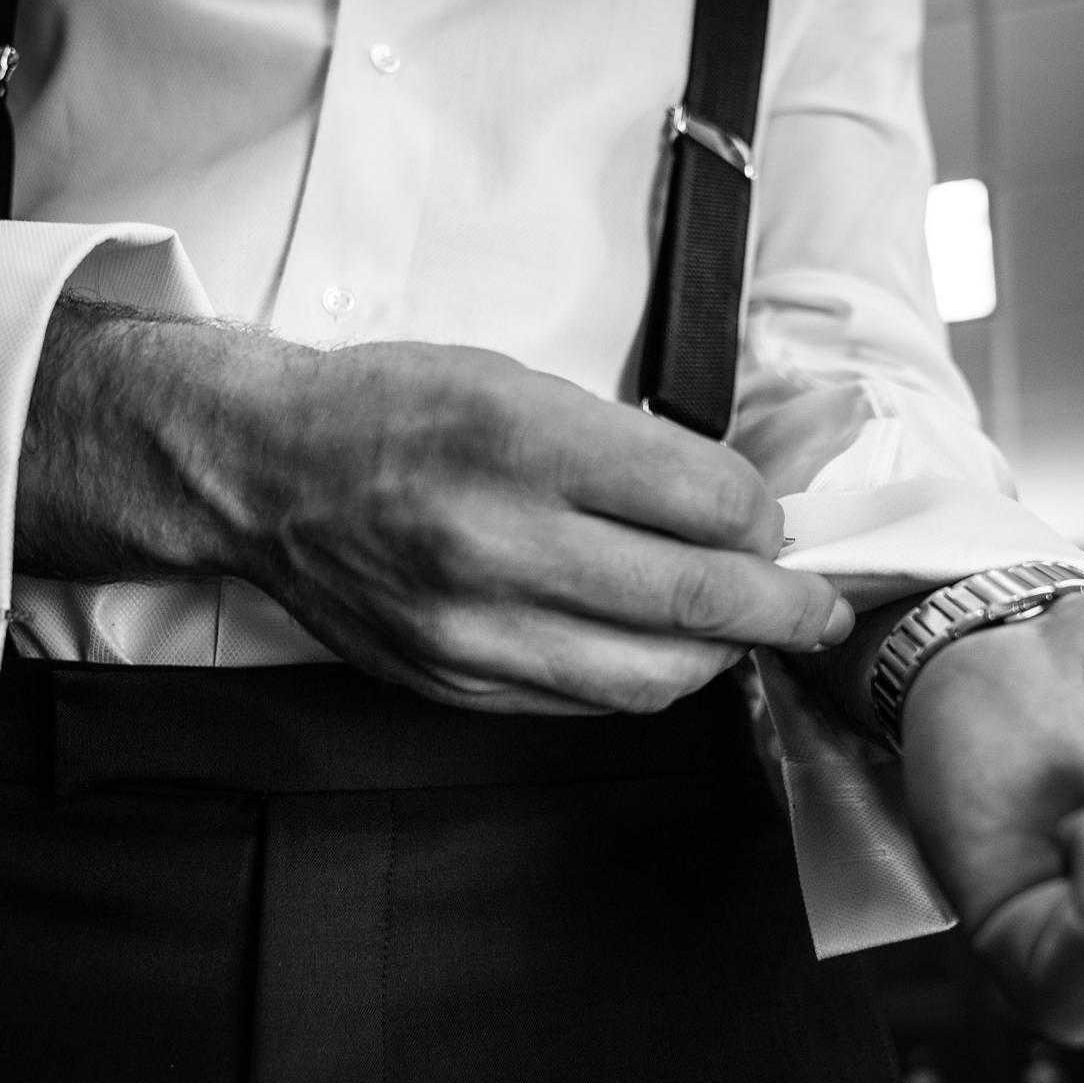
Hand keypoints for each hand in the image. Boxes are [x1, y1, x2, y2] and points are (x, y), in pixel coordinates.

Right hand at [18, 305, 851, 713]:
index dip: (763, 517)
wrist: (264, 469)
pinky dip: (639, 679)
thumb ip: (629, 449)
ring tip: (740, 635)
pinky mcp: (449, 680)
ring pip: (647, 675)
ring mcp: (468, 624)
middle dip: (783, 609)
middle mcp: (493, 537)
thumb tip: (740, 509)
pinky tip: (658, 651)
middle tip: (820, 610)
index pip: (704, 499)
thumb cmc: (396, 410)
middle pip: (693, 598)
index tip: (774, 520)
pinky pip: (581, 702)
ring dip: (718, 659)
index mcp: (520, 436)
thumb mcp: (517, 381)